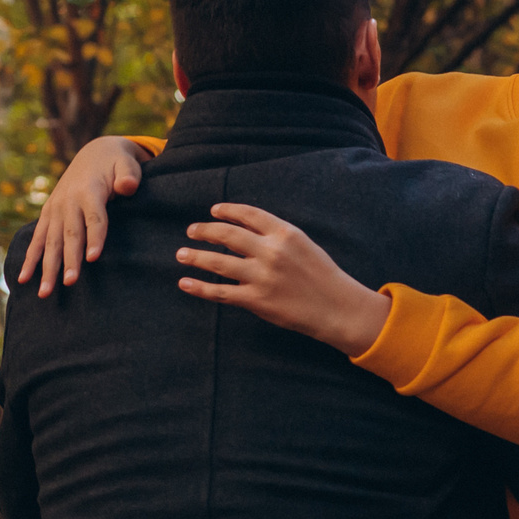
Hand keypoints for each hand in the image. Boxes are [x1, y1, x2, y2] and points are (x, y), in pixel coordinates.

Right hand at [19, 136, 155, 294]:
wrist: (95, 153)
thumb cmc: (116, 163)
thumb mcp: (126, 163)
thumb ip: (129, 175)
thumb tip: (128, 186)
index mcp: (89, 190)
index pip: (94, 217)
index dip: (94, 236)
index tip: (93, 257)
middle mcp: (68, 202)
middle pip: (69, 234)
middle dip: (68, 260)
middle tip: (69, 282)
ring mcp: (55, 209)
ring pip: (51, 242)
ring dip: (47, 267)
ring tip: (45, 292)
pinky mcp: (49, 214)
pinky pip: (38, 240)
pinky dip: (30, 259)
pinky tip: (23, 280)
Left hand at [175, 203, 393, 353]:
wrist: (337, 307)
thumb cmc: (322, 275)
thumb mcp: (304, 245)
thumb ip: (276, 235)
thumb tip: (243, 229)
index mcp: (285, 233)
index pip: (248, 214)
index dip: (227, 211)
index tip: (214, 211)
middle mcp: (271, 252)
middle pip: (228, 235)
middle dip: (205, 230)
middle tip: (191, 231)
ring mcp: (262, 277)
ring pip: (218, 262)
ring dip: (195, 256)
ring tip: (181, 254)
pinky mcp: (256, 300)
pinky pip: (221, 292)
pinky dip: (200, 287)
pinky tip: (185, 283)